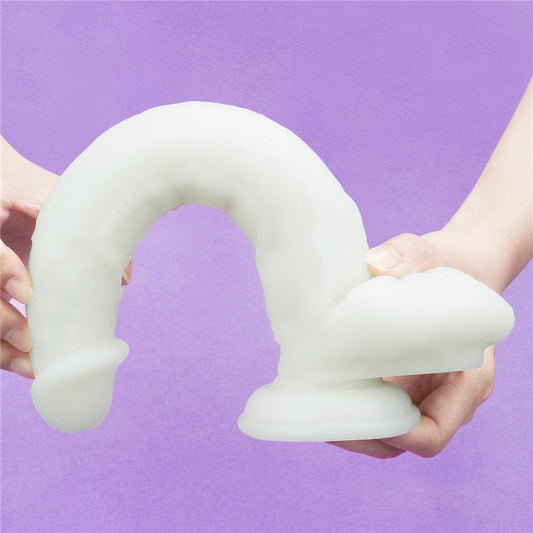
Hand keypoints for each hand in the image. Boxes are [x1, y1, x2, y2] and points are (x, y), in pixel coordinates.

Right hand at [0, 138, 131, 377]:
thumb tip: (124, 279)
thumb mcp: (49, 198)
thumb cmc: (21, 186)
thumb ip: (80, 231)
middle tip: (31, 341)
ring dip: (0, 345)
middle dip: (2, 320)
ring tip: (31, 366)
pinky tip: (23, 361)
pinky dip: (1, 345)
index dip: (3, 271)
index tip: (28, 295)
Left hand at [330, 232, 496, 457]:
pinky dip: (352, 407)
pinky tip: (324, 389)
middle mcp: (443, 394)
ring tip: (314, 405)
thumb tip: (375, 264)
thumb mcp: (432, 254)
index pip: (434, 431)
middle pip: (402, 441)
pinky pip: (378, 410)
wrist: (456, 267)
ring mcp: (421, 392)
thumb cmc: (450, 265)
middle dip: (360, 435)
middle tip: (320, 415)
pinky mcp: (402, 383)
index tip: (358, 415)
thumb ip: (410, 255)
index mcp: (465, 378)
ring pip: (386, 432)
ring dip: (351, 426)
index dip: (396, 436)